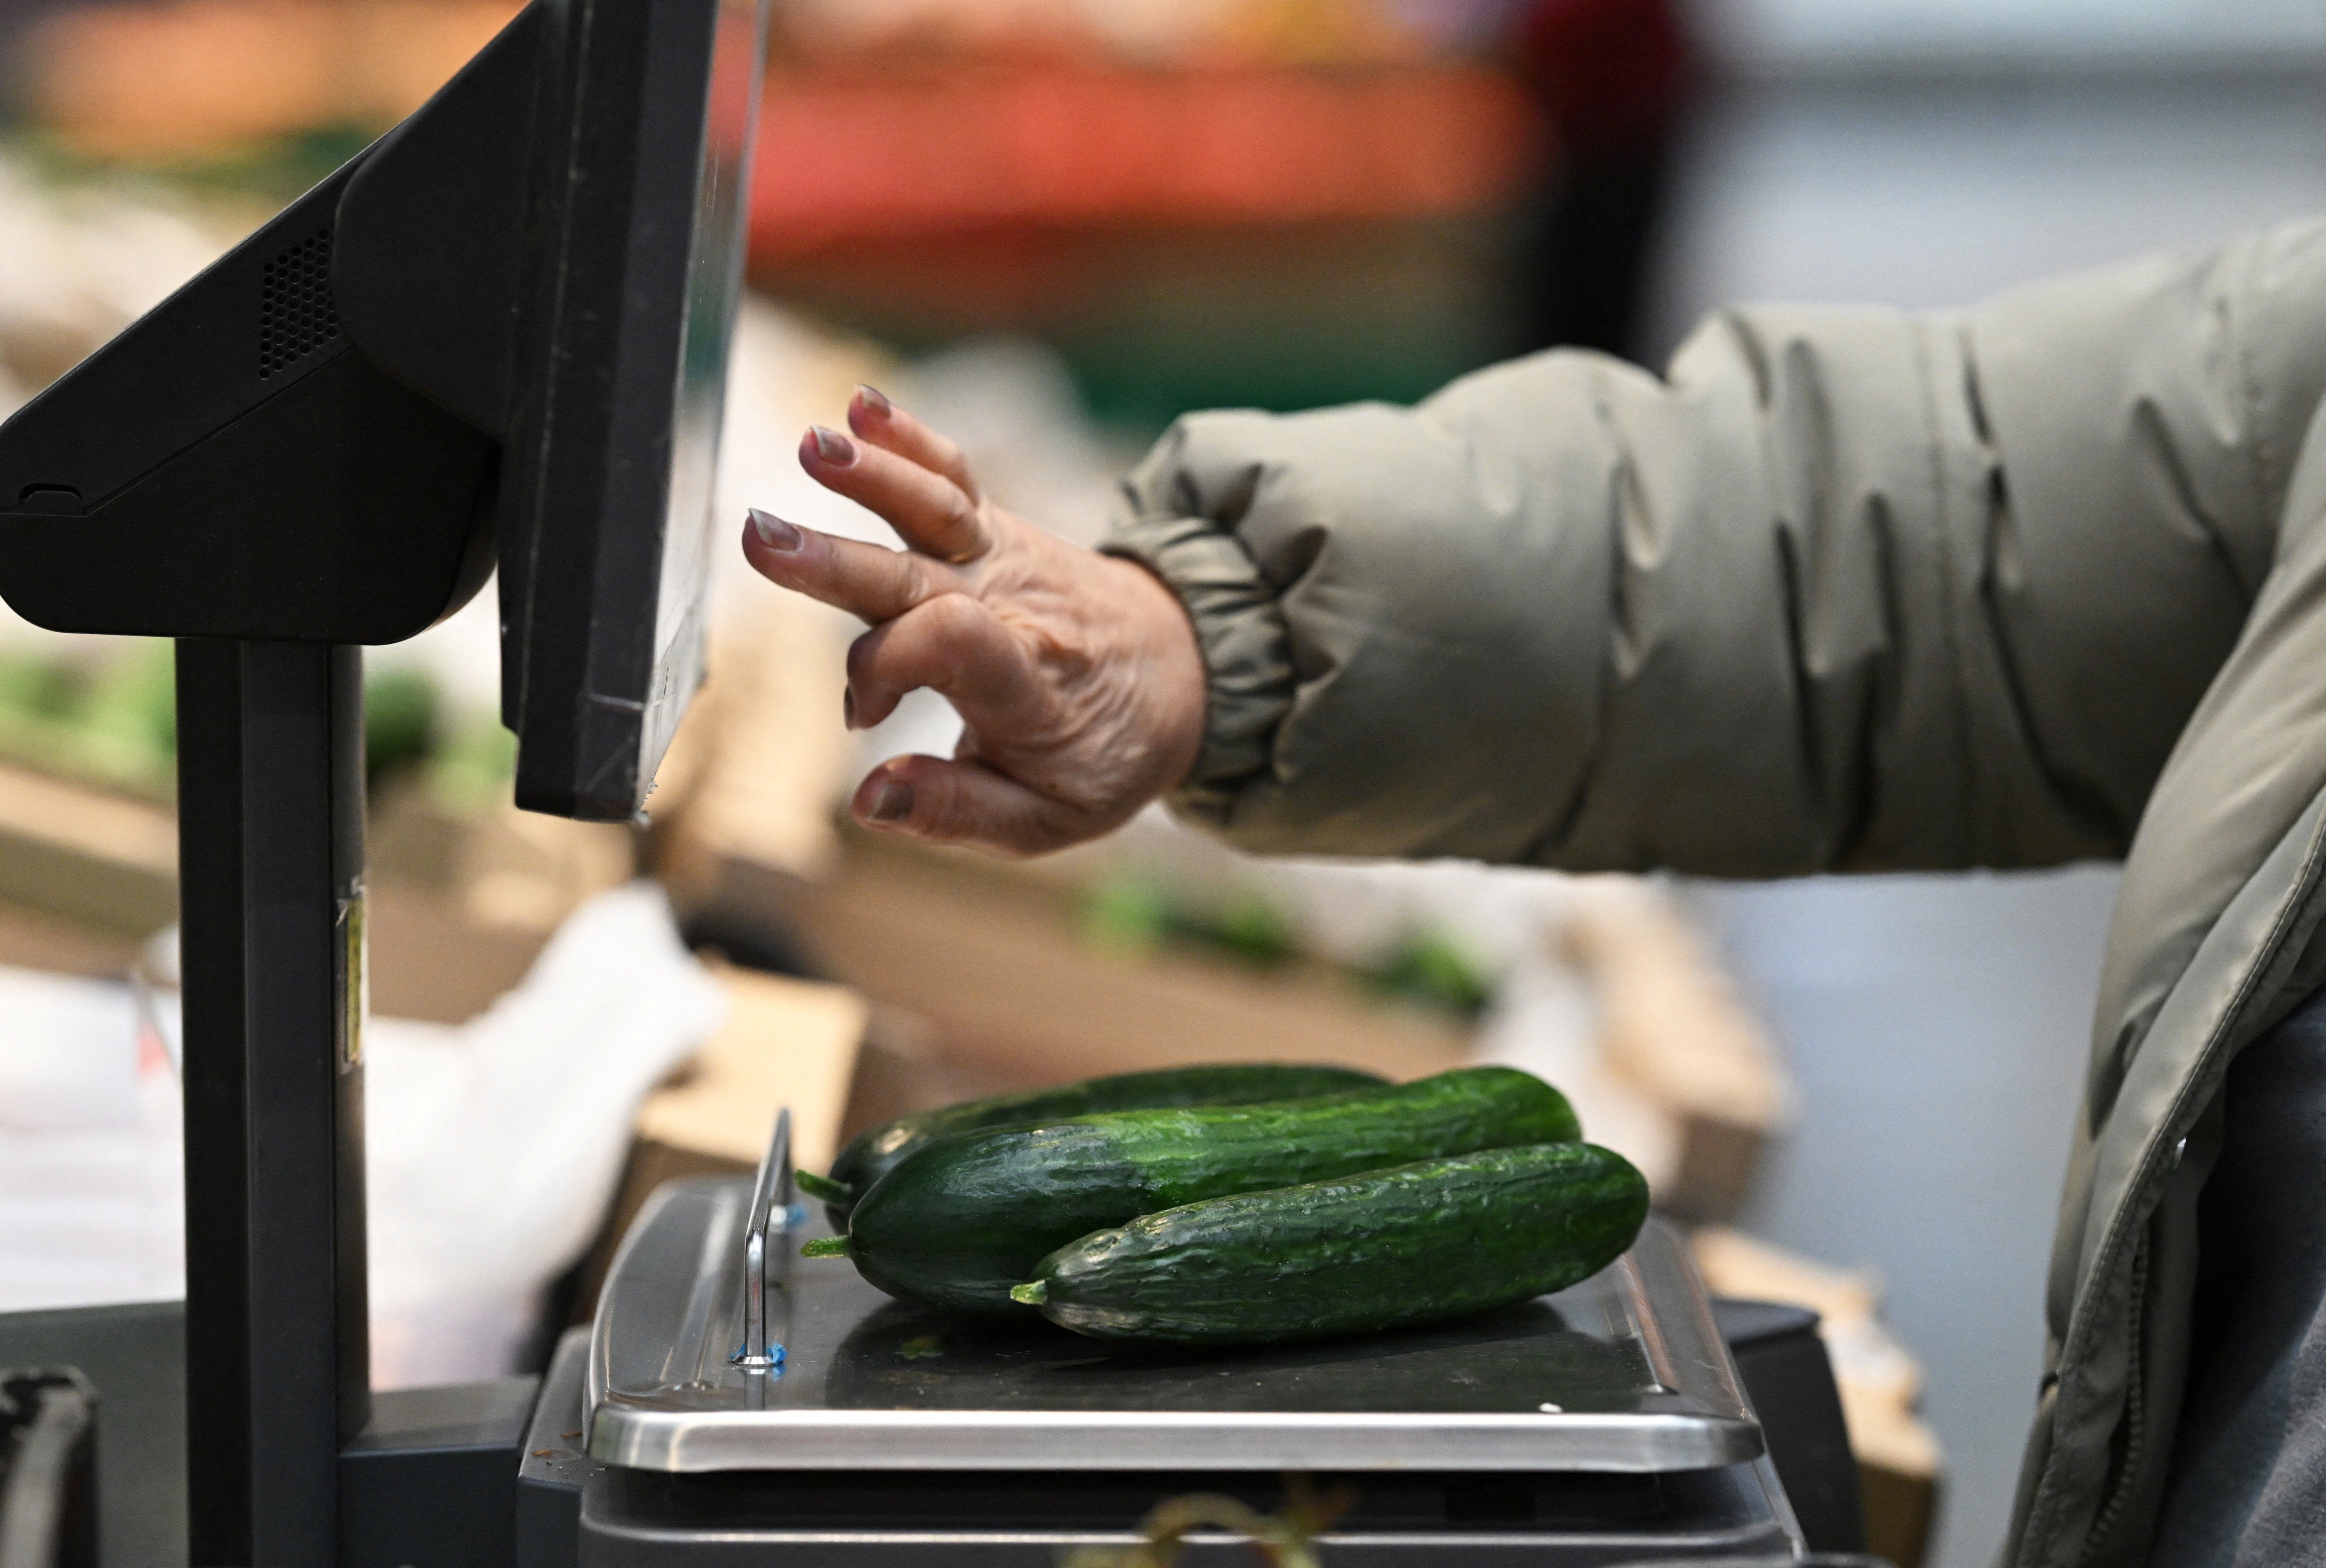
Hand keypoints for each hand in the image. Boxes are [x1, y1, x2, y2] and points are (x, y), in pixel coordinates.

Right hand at [741, 387, 1205, 856]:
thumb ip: (955, 813)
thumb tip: (867, 801)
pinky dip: (911, 439)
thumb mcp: (1046, 819)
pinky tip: (861, 405)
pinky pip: (954, 478)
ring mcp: (1005, 560)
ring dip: (874, 475)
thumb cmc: (1101, 755)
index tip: (860, 718)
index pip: (947, 648)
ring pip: (936, 510)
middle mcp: (1014, 610)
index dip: (883, 670)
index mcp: (1024, 685)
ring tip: (813, 446)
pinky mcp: (995, 531)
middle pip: (917, 576)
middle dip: (838, 560)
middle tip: (764, 538)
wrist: (1179, 675)